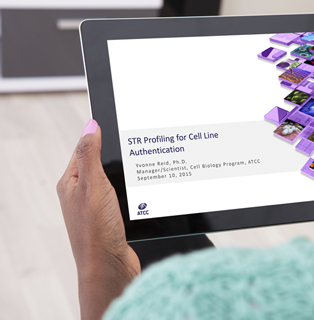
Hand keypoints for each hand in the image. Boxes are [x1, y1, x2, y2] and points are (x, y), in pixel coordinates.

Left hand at [57, 120, 139, 319]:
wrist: (109, 267)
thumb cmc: (96, 231)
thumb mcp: (93, 185)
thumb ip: (91, 154)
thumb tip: (91, 126)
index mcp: (71, 182)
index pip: (84, 149)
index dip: (101, 137)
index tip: (119, 126)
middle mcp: (82, 194)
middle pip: (100, 164)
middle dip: (117, 155)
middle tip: (136, 146)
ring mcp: (97, 207)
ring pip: (114, 180)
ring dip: (126, 175)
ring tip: (141, 167)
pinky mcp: (112, 218)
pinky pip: (122, 195)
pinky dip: (132, 190)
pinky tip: (143, 190)